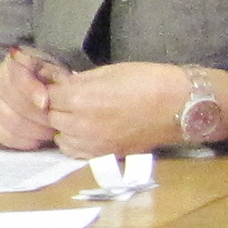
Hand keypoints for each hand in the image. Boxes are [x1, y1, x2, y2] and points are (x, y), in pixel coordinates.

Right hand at [0, 44, 63, 150]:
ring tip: (50, 132)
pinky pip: (1, 134)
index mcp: (17, 61)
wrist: (35, 93)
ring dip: (33, 131)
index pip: (17, 75)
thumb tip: (47, 99)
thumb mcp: (59, 75)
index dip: (30, 90)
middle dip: (40, 117)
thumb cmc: (51, 83)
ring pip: (9, 120)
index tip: (45, 104)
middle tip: (57, 124)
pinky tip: (36, 140)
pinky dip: (22, 141)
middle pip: (14, 101)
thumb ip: (58, 83)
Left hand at [45, 59, 216, 160]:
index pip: (48, 96)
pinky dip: (76, 142)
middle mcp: (81, 124)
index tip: (60, 87)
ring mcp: (92, 143)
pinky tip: (86, 132)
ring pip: (61, 137)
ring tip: (80, 116)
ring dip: (65, 126)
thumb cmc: (147, 81)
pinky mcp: (105, 155)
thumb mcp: (108, 72)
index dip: (54, 90)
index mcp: (79, 98)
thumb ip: (79, 81)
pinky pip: (76, 152)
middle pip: (52, 117)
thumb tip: (60, 83)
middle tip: (71, 101)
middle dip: (58, 108)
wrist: (179, 105)